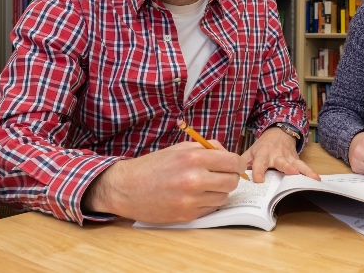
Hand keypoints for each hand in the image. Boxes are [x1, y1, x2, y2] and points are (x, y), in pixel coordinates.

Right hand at [83, 141, 246, 223]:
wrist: (126, 188)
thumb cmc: (154, 166)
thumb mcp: (180, 148)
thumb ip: (206, 148)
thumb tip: (228, 154)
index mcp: (193, 158)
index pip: (232, 162)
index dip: (237, 164)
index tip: (234, 166)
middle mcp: (194, 179)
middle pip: (232, 181)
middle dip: (230, 178)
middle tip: (221, 176)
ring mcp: (190, 200)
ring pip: (223, 197)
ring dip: (218, 191)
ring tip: (204, 186)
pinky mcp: (186, 215)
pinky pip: (210, 209)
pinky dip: (207, 202)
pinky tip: (195, 196)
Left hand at [242, 127, 320, 182]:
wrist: (279, 133)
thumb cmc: (263, 146)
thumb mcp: (250, 152)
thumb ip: (242, 164)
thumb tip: (233, 176)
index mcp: (263, 154)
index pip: (259, 163)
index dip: (258, 171)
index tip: (258, 180)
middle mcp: (277, 155)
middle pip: (282, 162)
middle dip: (287, 167)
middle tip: (291, 172)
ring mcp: (289, 158)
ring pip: (297, 165)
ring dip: (304, 171)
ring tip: (311, 178)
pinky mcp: (297, 160)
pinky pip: (304, 167)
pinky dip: (311, 173)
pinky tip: (317, 179)